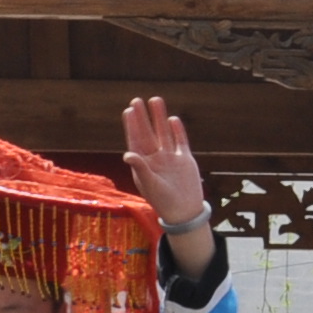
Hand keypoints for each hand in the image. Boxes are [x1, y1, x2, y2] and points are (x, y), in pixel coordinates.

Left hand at [123, 94, 209, 227]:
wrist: (185, 211)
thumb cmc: (163, 201)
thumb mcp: (150, 184)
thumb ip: (140, 168)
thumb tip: (127, 154)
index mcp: (143, 163)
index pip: (136, 140)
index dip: (132, 126)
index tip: (128, 111)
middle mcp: (155, 158)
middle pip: (148, 133)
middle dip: (143, 117)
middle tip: (137, 100)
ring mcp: (170, 158)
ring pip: (164, 133)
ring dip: (159, 118)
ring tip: (156, 100)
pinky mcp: (185, 160)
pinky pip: (180, 141)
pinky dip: (177, 131)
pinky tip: (173, 119)